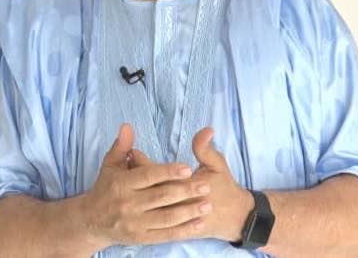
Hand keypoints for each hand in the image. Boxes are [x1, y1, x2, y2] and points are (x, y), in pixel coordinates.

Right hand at [83, 123, 214, 246]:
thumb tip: (127, 126)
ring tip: (207, 204)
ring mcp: (135, 223)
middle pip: (161, 197)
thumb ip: (122, 146)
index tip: (187, 169)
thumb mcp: (111, 164)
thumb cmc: (105, 187)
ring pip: (166, 218)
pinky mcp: (141, 238)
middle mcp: (128, 204)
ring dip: (188, 212)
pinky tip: (198, 224)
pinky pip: (165, 235)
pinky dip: (183, 230)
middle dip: (185, 192)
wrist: (92, 221)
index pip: (148, 176)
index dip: (168, 172)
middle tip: (205, 186)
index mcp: (122, 183)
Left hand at [129, 126, 252, 242]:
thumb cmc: (224, 187)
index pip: (152, 171)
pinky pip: (151, 218)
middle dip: (132, 174)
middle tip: (124, 162)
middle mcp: (173, 203)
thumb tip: (205, 129)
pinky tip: (138, 196)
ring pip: (145, 204)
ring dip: (135, 191)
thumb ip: (205, 148)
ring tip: (128, 178)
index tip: (132, 152)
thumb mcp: (217, 165)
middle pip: (144, 188)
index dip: (139, 160)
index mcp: (182, 185)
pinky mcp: (171, 229)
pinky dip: (142, 207)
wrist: (232, 218)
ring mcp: (171, 218)